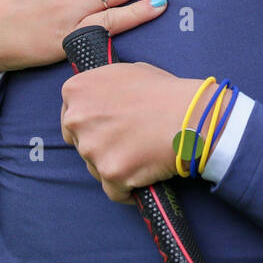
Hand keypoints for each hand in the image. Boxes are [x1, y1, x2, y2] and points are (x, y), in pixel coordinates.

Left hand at [60, 62, 211, 203]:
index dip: (91, 124)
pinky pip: (113, 191)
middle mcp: (77, 119)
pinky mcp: (111, 173)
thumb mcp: (126, 71)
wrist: (192, 115)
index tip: (108, 127)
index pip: (70, 117)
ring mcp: (92, 148)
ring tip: (141, 155)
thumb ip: (102, 87)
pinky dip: (126, 189)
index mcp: (77, 90)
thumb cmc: (165, 92)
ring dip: (114, 165)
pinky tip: (142, 177)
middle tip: (127, 141)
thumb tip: (97, 99)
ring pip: (95, 168)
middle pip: (80, 143)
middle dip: (100, 144)